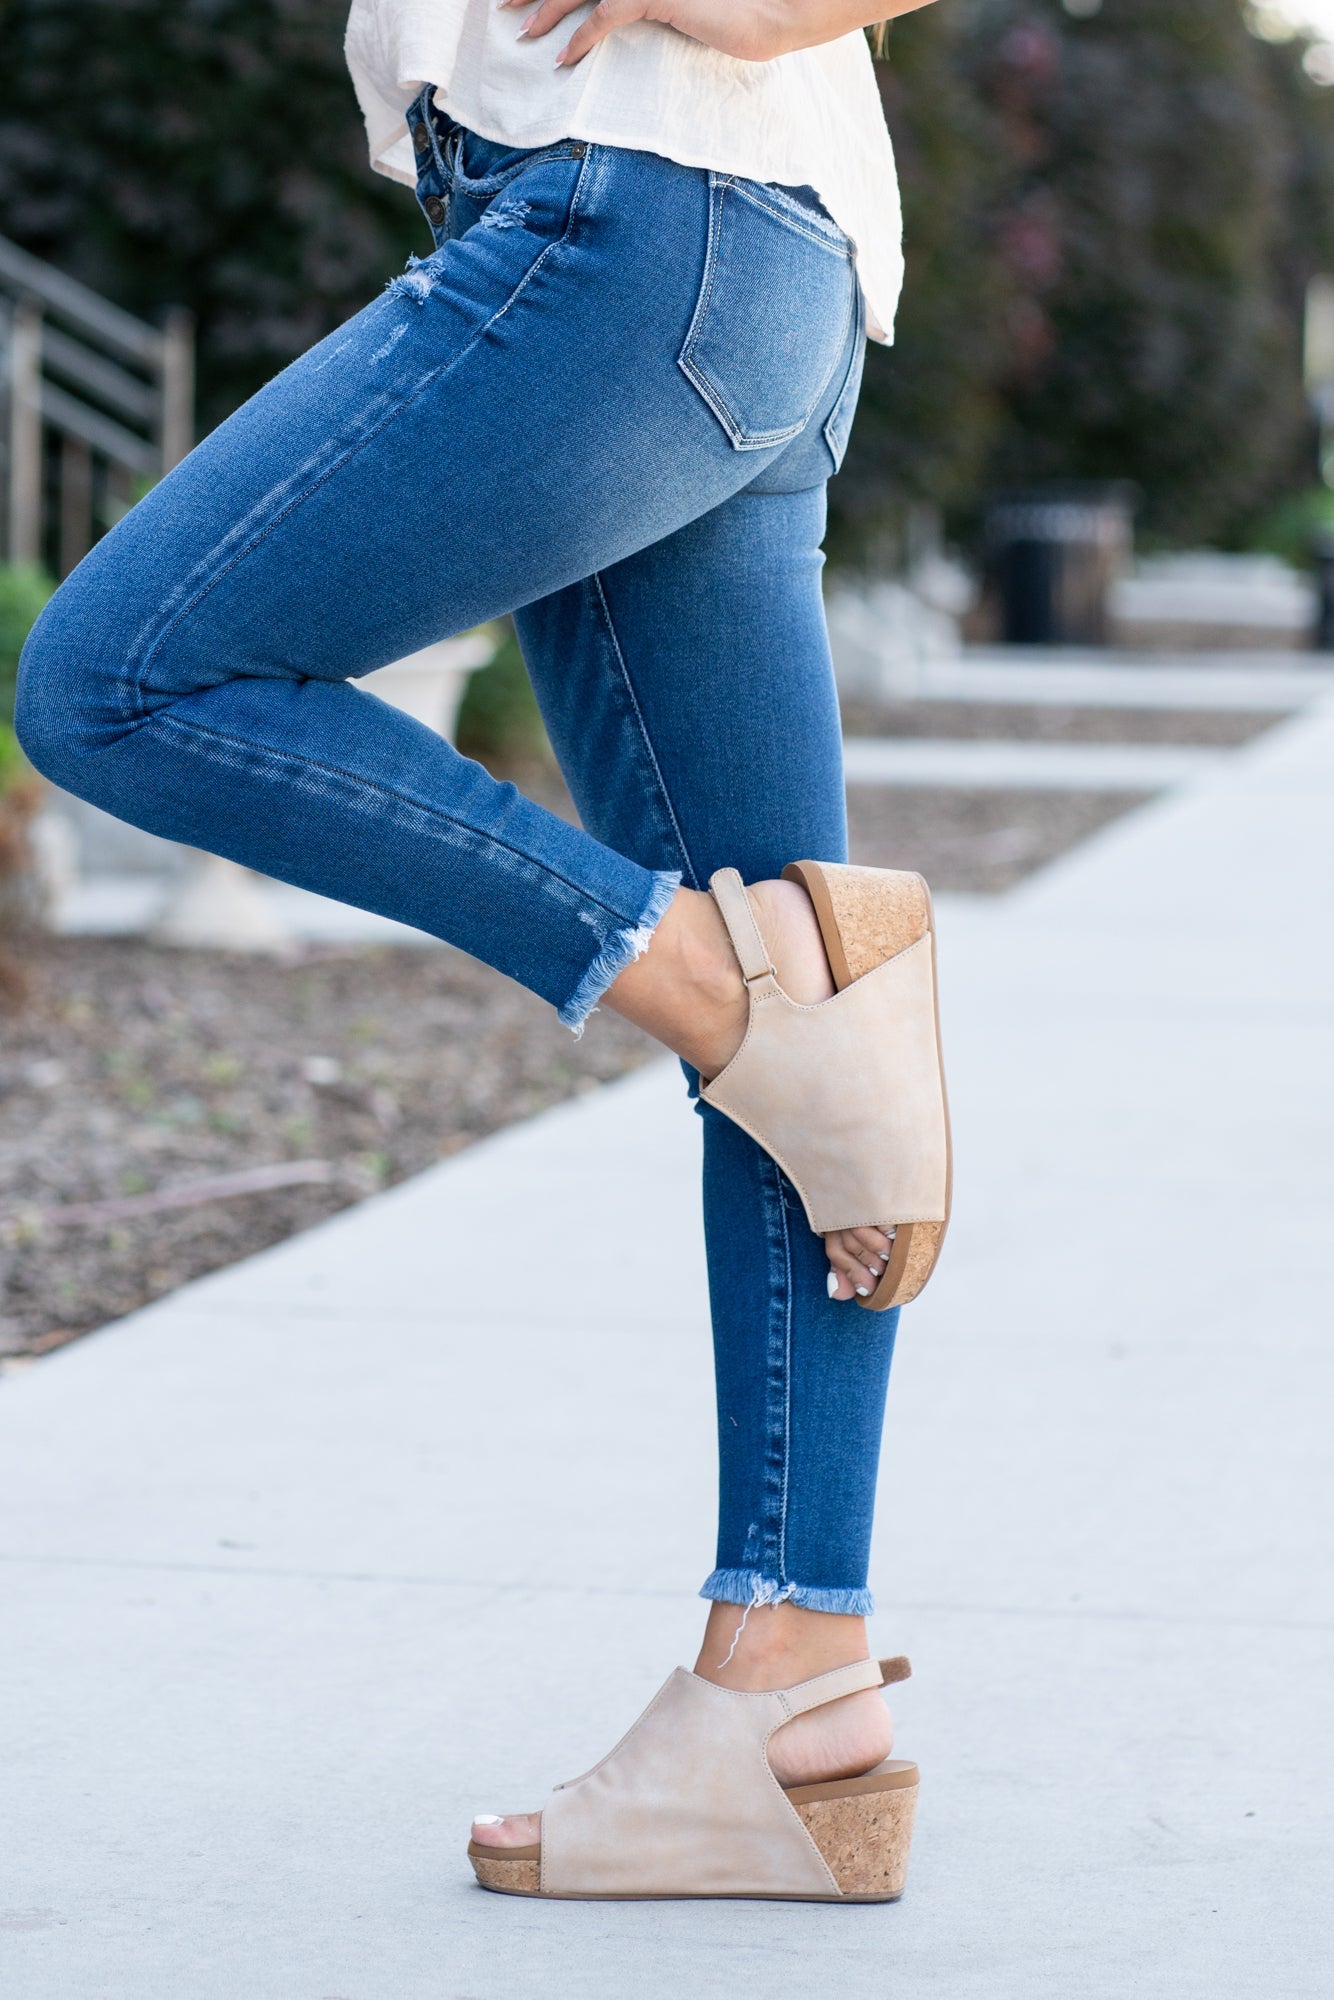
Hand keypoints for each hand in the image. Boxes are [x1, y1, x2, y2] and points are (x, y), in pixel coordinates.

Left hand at [501, 0, 931, 69]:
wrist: (776, 11)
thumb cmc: (737, 14)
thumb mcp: (687, 9)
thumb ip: (652, 8)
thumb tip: (621, 19)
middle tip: (504, 3)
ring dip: (548, 10)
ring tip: (522, 32)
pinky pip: (608, 13)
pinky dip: (582, 36)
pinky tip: (565, 59)